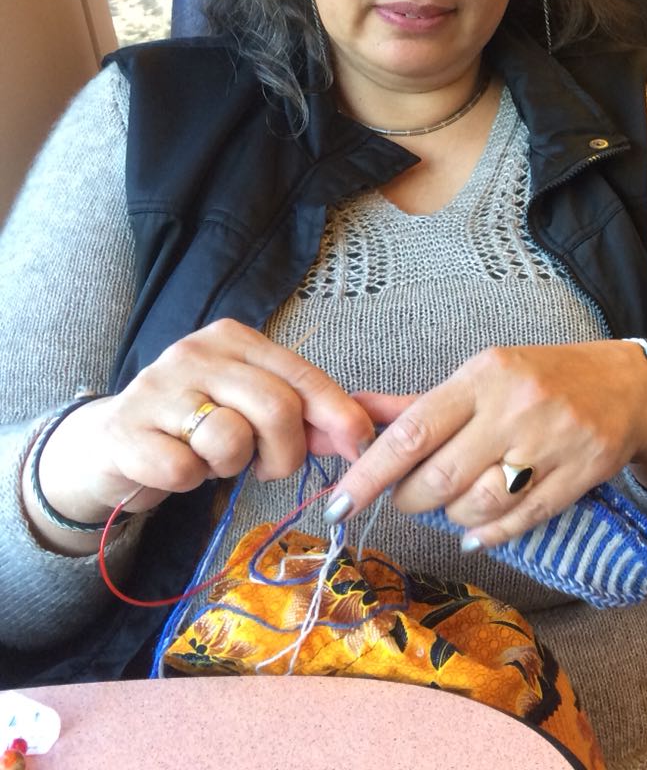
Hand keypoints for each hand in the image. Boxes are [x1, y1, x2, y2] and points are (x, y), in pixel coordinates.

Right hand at [31, 319, 373, 549]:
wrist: (111, 443)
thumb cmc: (196, 424)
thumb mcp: (250, 409)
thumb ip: (304, 417)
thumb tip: (360, 433)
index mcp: (233, 339)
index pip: (302, 375)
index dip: (338, 414)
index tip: (360, 444)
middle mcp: (194, 353)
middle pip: (276, 408)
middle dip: (286, 452)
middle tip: (267, 467)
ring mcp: (155, 388)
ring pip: (231, 439)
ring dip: (231, 466)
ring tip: (211, 458)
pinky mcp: (125, 431)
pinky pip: (185, 470)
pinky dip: (190, 481)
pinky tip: (177, 466)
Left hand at [327, 340, 646, 549]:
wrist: (628, 387)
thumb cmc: (543, 379)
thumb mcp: (482, 376)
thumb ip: (416, 405)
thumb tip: (351, 416)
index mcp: (485, 376)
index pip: (412, 432)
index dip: (369, 474)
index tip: (339, 505)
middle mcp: (517, 407)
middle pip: (441, 477)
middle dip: (411, 499)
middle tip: (410, 497)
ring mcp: (552, 443)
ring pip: (478, 505)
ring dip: (454, 517)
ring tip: (458, 503)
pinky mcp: (579, 475)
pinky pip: (518, 522)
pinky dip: (489, 533)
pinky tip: (479, 529)